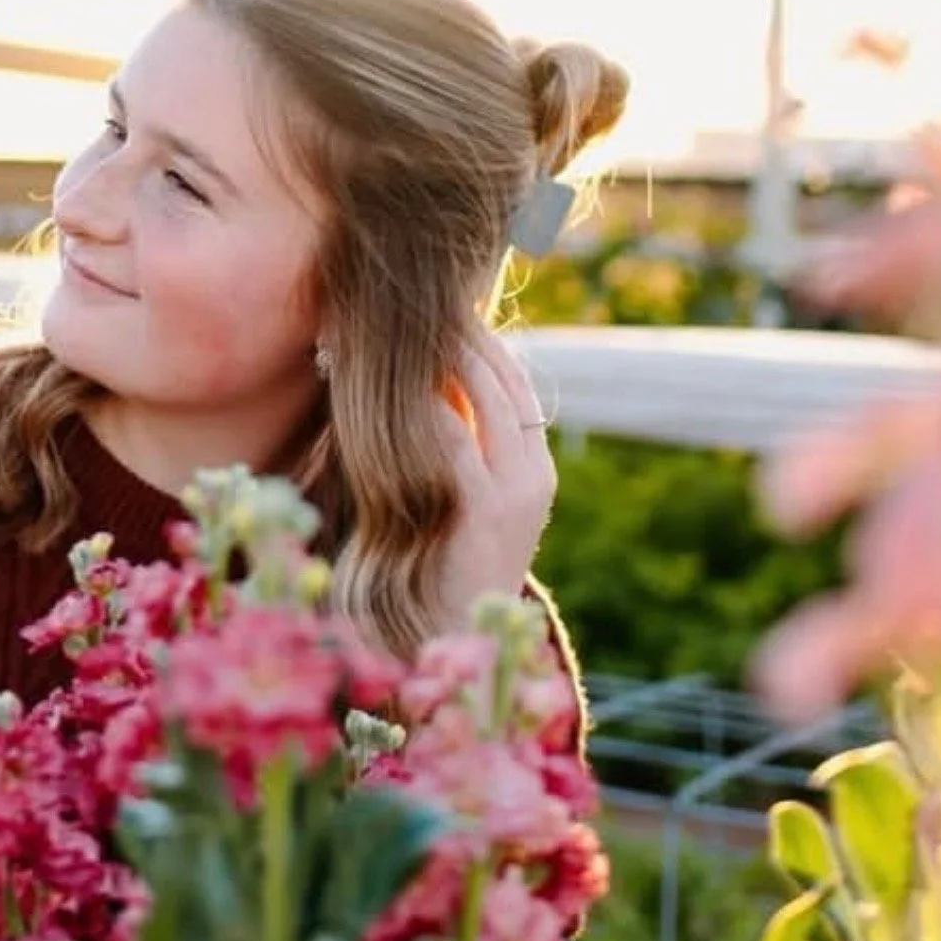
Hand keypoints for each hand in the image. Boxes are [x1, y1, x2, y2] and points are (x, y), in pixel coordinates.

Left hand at [433, 324, 556, 630]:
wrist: (449, 635)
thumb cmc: (443, 564)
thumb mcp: (465, 499)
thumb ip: (460, 448)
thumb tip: (432, 385)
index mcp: (535, 470)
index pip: (518, 385)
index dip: (489, 343)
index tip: (454, 312)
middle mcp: (533, 475)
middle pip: (505, 383)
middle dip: (469, 339)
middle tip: (430, 306)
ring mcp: (515, 493)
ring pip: (487, 401)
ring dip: (451, 360)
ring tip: (417, 331)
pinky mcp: (484, 511)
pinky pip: (457, 443)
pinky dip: (433, 410)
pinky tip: (405, 388)